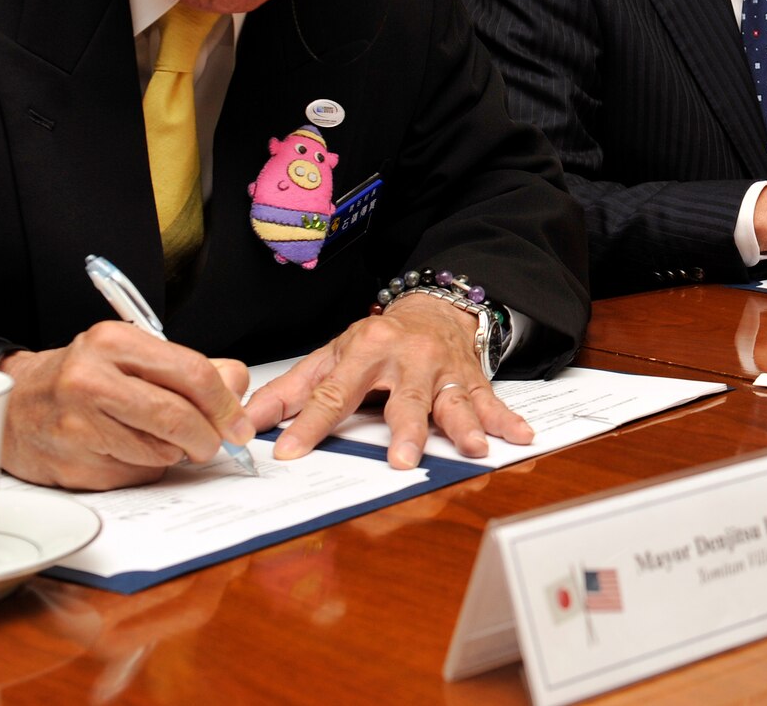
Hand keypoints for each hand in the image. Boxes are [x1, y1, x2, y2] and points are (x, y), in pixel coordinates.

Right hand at [0, 321, 253, 489]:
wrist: (14, 406)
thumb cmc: (79, 379)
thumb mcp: (131, 356)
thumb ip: (189, 369)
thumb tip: (237, 386)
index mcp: (113, 342)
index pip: (192, 374)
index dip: (226, 404)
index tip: (239, 423)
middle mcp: (91, 380)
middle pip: (179, 417)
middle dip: (209, 437)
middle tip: (214, 443)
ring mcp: (78, 425)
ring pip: (161, 452)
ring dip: (175, 454)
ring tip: (158, 440)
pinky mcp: (73, 464)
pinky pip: (135, 476)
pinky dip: (145, 469)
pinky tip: (126, 452)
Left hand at [246, 294, 531, 469]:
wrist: (433, 308)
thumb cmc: (377, 339)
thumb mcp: (331, 355)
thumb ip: (293, 391)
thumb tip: (247, 421)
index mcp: (365, 350)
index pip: (333, 393)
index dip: (310, 425)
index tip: (289, 452)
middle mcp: (407, 358)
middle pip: (405, 399)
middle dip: (405, 429)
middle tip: (401, 459)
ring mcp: (443, 369)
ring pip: (453, 400)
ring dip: (464, 425)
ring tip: (472, 448)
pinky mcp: (472, 378)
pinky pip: (490, 400)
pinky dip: (505, 419)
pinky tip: (520, 435)